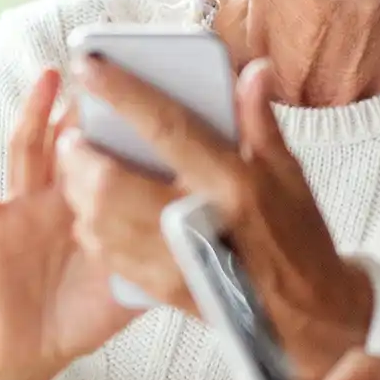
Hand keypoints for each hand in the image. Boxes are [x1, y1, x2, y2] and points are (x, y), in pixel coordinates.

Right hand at [0, 70, 143, 379]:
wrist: (31, 351)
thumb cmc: (85, 313)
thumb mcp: (136, 285)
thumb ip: (168, 256)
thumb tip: (217, 234)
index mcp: (101, 204)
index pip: (116, 153)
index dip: (129, 122)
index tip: (153, 84)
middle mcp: (62, 196)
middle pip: (74, 140)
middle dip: (86, 106)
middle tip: (105, 66)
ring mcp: (25, 207)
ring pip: (29, 150)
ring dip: (35, 113)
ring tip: (49, 78)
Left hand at [69, 55, 372, 378]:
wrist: (304, 313)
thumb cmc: (298, 236)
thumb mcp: (289, 174)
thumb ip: (260, 121)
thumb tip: (253, 71)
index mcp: (232, 183)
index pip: (166, 128)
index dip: (124, 94)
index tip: (91, 66)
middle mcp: (199, 220)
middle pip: (114, 181)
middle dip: (82, 154)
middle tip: (75, 135)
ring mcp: (176, 259)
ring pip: (100, 220)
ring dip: (78, 190)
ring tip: (77, 168)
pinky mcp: (162, 287)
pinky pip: (107, 253)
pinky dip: (91, 226)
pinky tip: (92, 210)